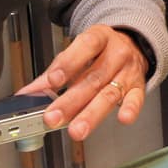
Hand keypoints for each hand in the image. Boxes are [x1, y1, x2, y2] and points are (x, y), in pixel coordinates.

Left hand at [15, 25, 148, 141]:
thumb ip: (55, 72)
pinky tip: (122, 119)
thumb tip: (28, 93)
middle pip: (92, 78)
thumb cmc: (102, 50)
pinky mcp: (138, 86)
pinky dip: (131, 109)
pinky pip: (137, 98)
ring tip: (76, 130)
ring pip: (109, 93)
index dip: (68, 64)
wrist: (135, 44)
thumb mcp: (79, 51)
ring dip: (91, 114)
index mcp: (99, 38)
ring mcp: (128, 71)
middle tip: (53, 117)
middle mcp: (116, 54)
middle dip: (71, 101)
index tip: (52, 81)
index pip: (85, 47)